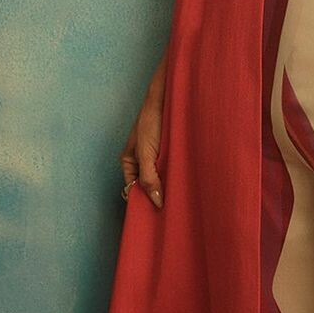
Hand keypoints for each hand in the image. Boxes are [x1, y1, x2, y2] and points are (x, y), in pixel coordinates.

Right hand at [120, 52, 166, 208]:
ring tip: (180, 200)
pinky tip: (185, 184)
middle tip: (170, 210)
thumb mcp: (146, 152)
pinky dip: (176, 176)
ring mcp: (156, 157)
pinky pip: (171, 169)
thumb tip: (156, 202)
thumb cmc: (151, 121)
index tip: (155, 215)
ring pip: (161, 179)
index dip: (142, 201)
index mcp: (129, 161)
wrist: (167, 97)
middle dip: (156, 195)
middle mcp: (142, 161)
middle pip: (147, 185)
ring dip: (168, 186)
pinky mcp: (169, 152)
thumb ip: (149, 177)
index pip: (133, 189)